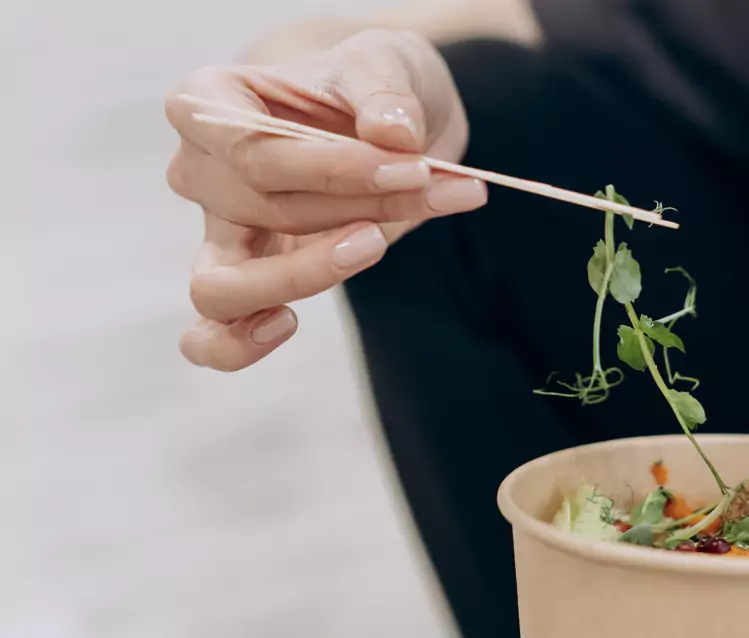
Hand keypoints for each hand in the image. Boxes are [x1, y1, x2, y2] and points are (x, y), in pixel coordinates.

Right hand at [164, 29, 484, 369]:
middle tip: (434, 187)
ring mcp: (216, 233)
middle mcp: (197, 170)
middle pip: (262, 209)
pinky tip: (288, 325)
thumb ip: (387, 92)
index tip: (414, 167)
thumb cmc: (369, 88)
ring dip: (306, 274)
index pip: (252, 151)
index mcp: (206, 103)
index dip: (333, 169)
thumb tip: (394, 135)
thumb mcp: (385, 65)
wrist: (385, 127)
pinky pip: (211, 335)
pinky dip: (237, 344)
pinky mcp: (247, 282)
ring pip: (223, 286)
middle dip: (359, 206)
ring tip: (374, 245)